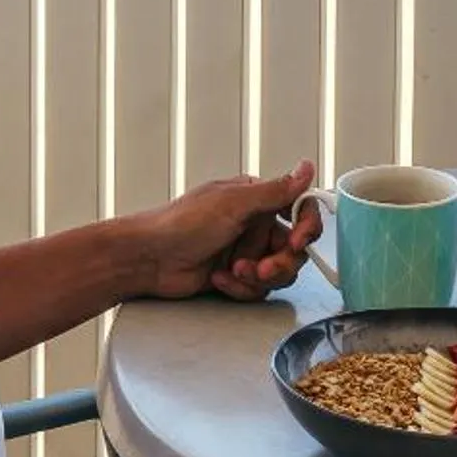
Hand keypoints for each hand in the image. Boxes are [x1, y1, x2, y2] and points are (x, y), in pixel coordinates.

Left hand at [133, 161, 322, 303]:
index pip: (299, 209)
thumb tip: (307, 167)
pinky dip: (240, 288)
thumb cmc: (182, 223)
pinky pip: (257, 288)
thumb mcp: (233, 203)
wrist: (149, 259)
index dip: (306, 228)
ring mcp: (245, 250)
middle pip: (293, 249)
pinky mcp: (235, 276)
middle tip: (262, 268)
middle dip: (279, 262)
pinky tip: (218, 279)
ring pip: (278, 272)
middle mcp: (254, 223)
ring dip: (257, 277)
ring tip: (232, 272)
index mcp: (256, 198)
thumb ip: (275, 190)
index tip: (299, 241)